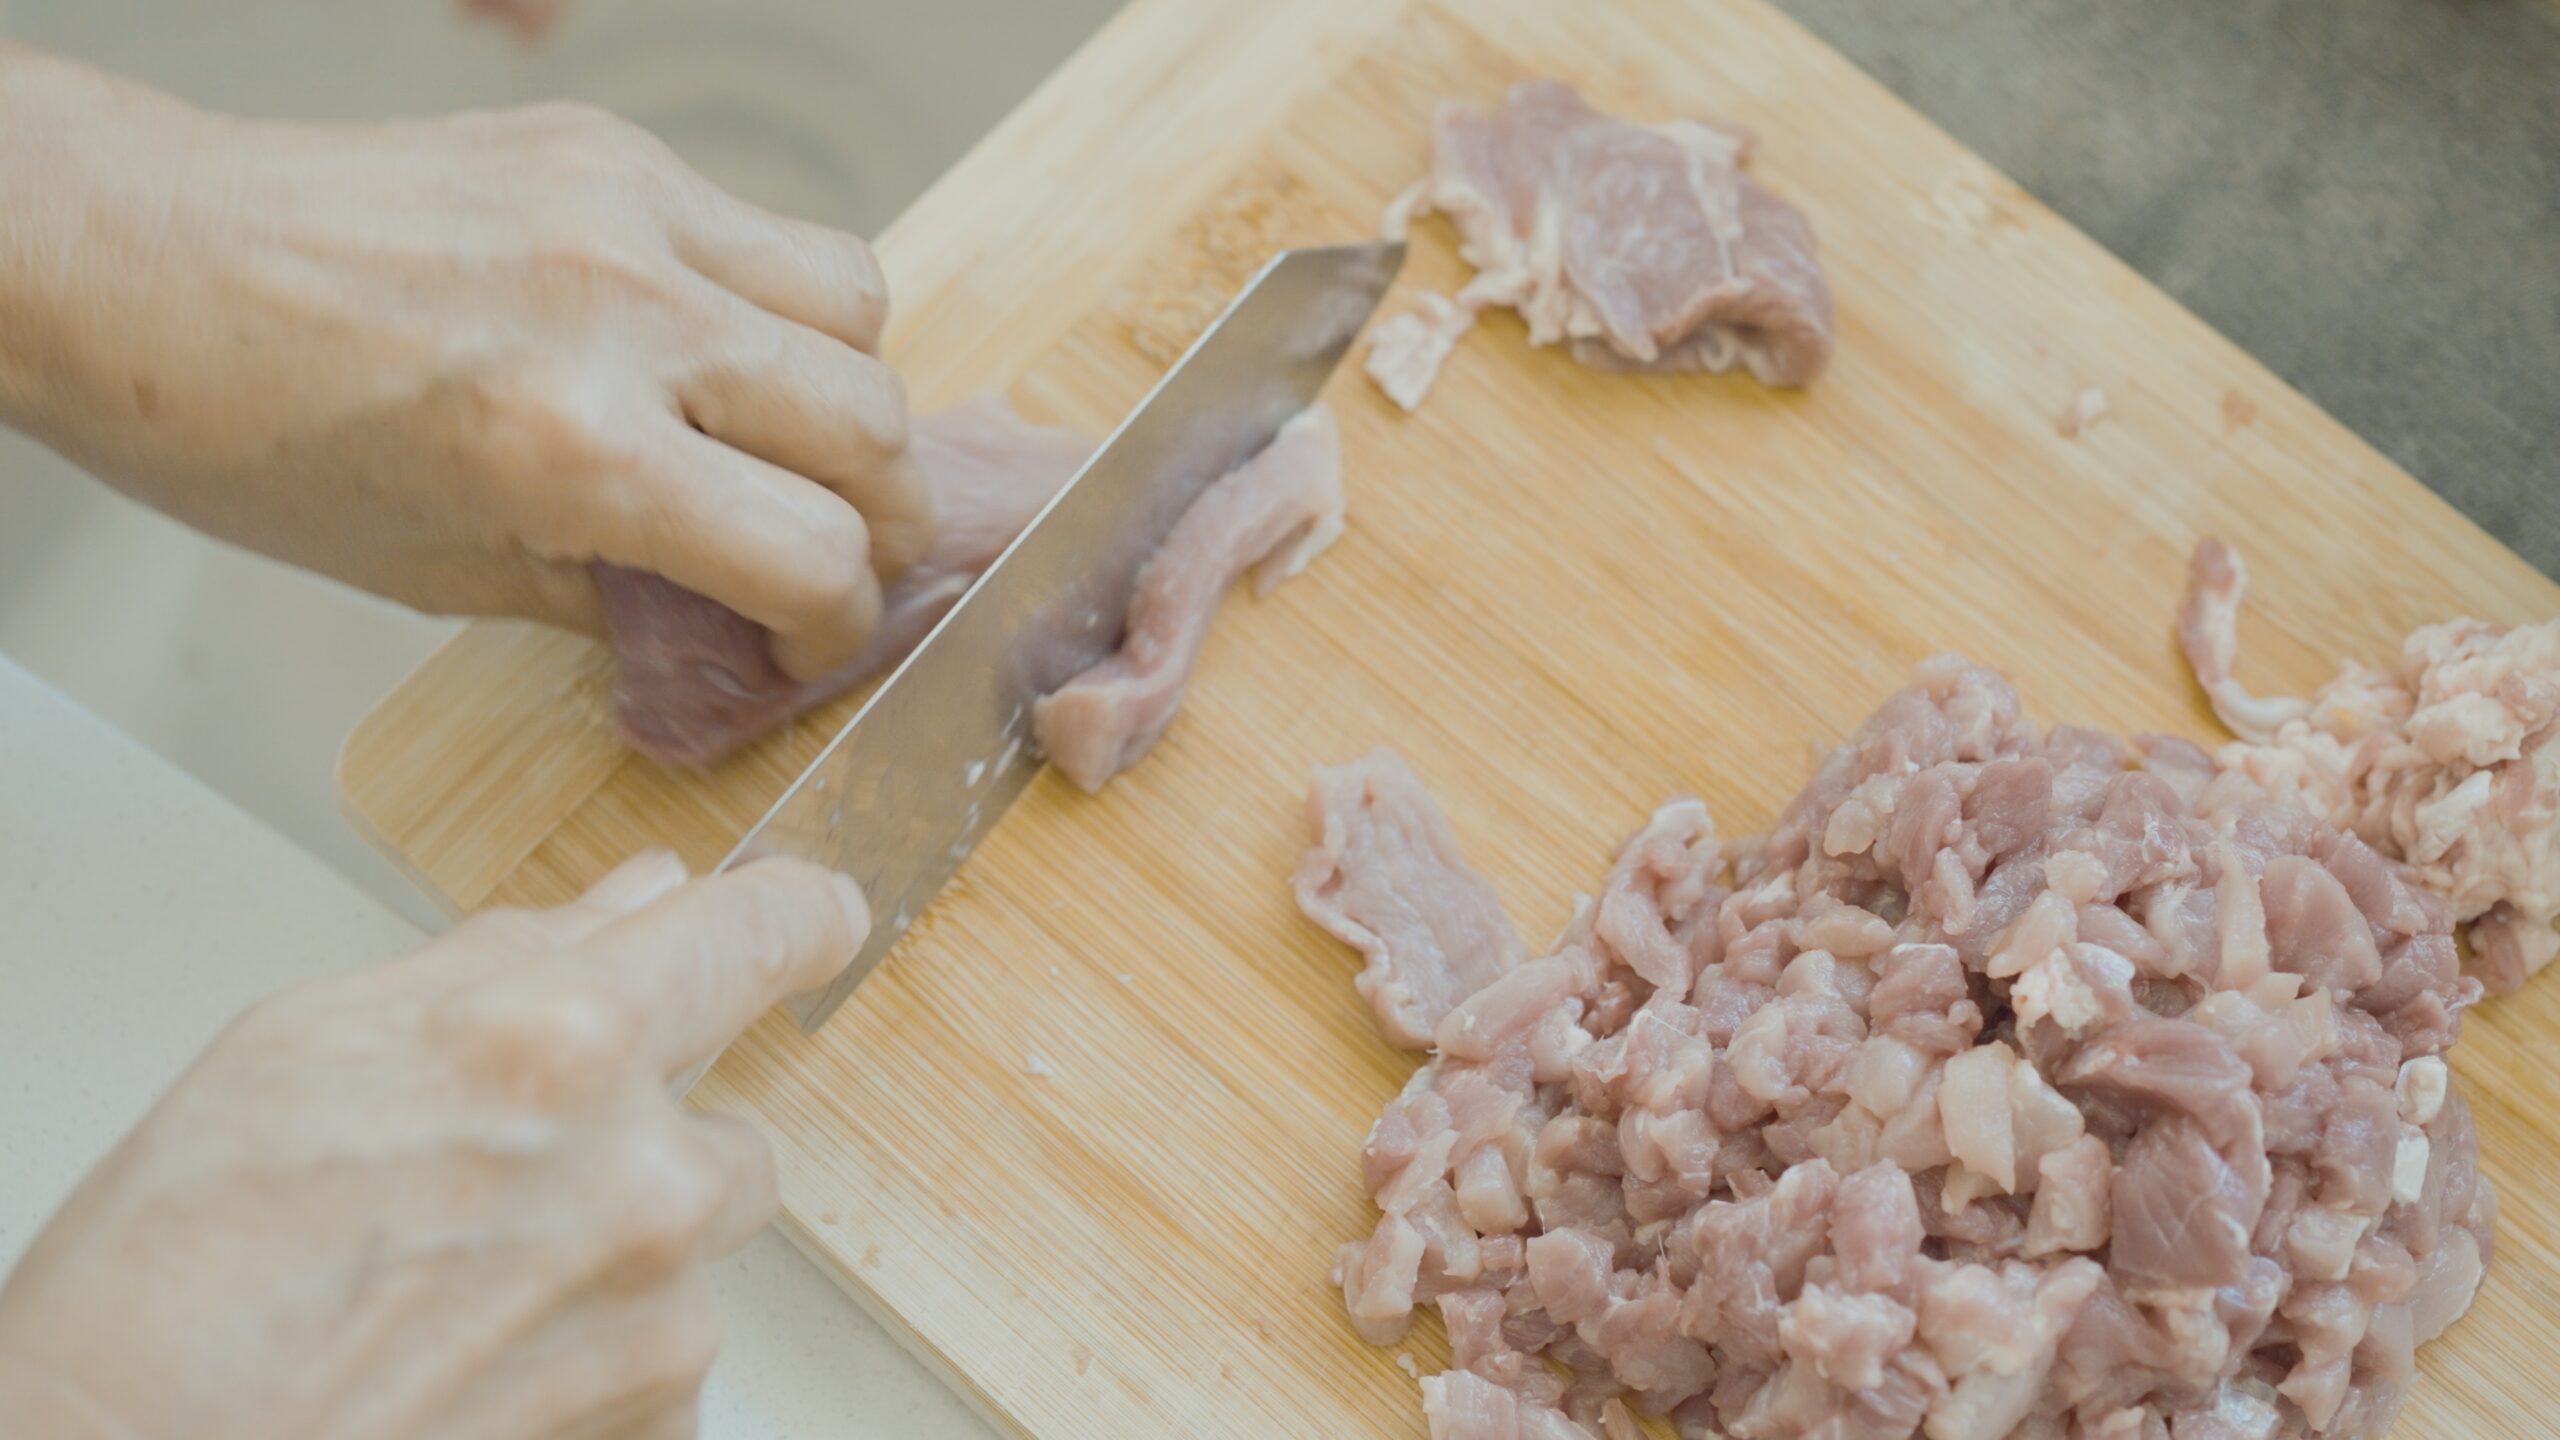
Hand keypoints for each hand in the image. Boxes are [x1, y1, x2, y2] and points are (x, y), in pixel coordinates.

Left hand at [0, 46, 928, 679]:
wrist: (143, 262)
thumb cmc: (247, 430)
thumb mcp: (441, 572)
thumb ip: (619, 594)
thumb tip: (733, 610)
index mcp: (573, 449)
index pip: (813, 554)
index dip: (837, 622)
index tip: (812, 635)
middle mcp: (623, 315)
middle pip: (876, 428)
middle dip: (884, 518)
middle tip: (844, 552)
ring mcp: (626, 212)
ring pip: (858, 305)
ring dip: (851, 393)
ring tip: (792, 439)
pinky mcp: (608, 149)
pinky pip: (761, 230)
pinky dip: (767, 304)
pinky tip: (702, 347)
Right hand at [0, 852, 864, 1438]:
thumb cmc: (176, 1280)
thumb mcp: (306, 1046)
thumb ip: (507, 961)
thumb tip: (633, 901)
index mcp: (557, 1044)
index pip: (757, 934)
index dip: (793, 917)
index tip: (814, 918)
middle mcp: (639, 1178)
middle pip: (726, 1123)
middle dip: (642, 1144)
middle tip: (498, 1189)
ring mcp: (659, 1315)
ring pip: (693, 1249)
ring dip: (614, 1254)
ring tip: (455, 1289)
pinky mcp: (657, 1422)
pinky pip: (666, 1355)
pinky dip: (597, 1353)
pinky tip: (474, 1360)